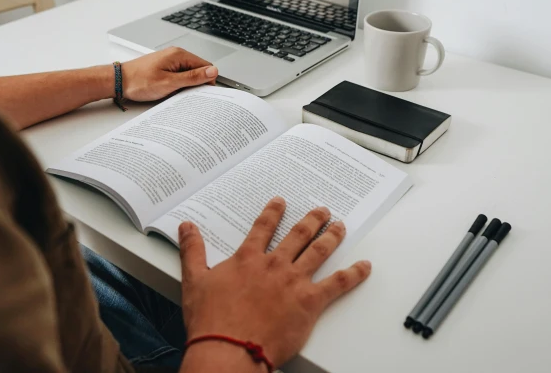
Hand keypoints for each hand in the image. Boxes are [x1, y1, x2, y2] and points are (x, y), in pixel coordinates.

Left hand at [120, 47, 217, 101]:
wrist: (118, 81)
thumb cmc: (139, 82)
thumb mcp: (169, 83)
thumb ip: (193, 77)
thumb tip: (213, 72)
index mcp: (179, 55)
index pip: (206, 66)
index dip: (208, 81)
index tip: (203, 94)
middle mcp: (176, 55)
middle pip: (198, 70)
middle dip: (197, 84)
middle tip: (187, 96)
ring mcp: (170, 61)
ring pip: (188, 74)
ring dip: (186, 85)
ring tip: (175, 93)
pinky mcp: (164, 67)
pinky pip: (179, 75)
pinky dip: (178, 85)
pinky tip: (171, 92)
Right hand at [178, 197, 371, 368]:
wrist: (228, 349)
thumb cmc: (211, 321)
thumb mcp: (194, 280)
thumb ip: (192, 250)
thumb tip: (187, 227)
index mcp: (248, 259)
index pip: (263, 227)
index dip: (273, 212)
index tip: (281, 202)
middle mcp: (274, 265)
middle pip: (298, 234)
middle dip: (312, 219)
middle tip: (322, 210)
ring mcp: (294, 282)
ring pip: (318, 251)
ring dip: (332, 236)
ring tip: (340, 226)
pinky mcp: (309, 302)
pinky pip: (337, 284)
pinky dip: (353, 274)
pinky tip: (364, 266)